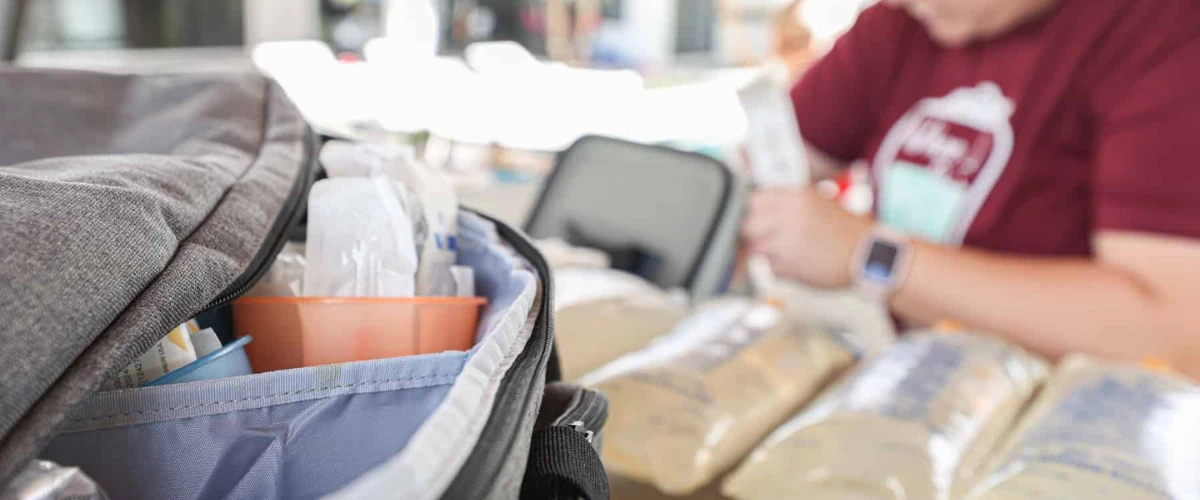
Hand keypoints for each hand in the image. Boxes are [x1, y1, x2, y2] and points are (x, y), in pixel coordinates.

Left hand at [741, 187, 872, 287]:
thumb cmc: (848, 231)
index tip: (760, 219)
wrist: (870, 255)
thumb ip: (791, 203)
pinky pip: (771, 268)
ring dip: (767, 253)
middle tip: (768, 240)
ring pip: (756, 248)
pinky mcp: (788, 266)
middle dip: (754, 233)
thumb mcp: (820, 202)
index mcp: (797, 196)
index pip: (755, 199)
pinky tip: (801, 266)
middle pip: (748, 224)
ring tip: (789, 254)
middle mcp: (788, 216)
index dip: (756, 211)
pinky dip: (781, 270)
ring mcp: (786, 242)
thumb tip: (760, 206)